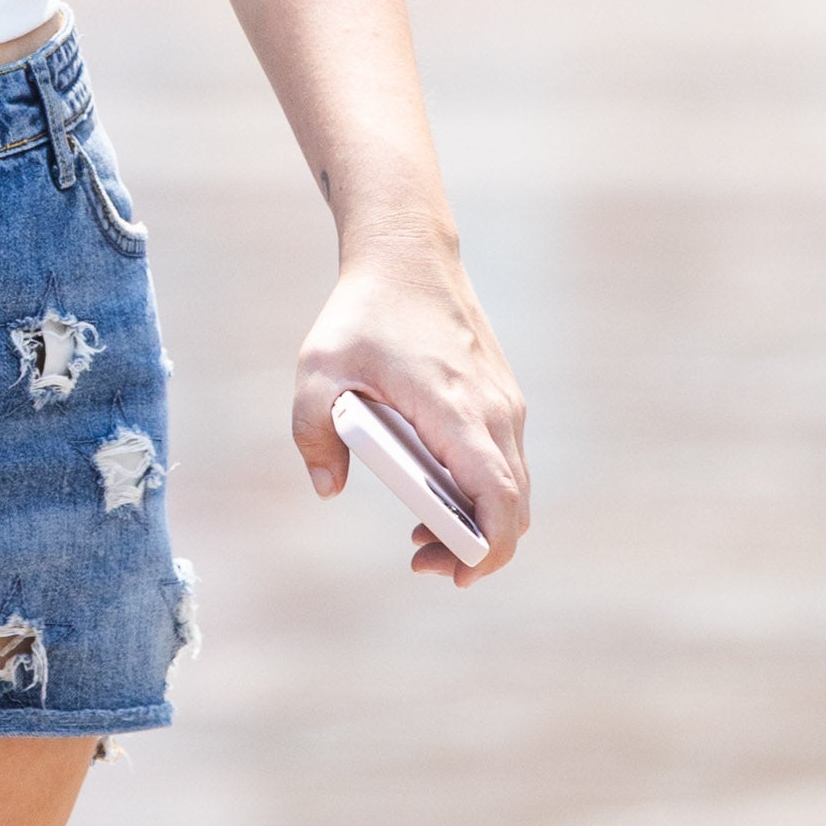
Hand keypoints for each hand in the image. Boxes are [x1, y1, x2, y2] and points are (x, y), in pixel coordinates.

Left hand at [296, 232, 530, 585]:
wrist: (409, 254)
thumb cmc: (363, 312)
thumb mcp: (318, 368)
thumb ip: (311, 430)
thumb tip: (327, 488)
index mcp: (455, 408)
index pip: (497, 497)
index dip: (487, 547)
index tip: (453, 571)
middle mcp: (494, 410)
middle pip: (513, 506)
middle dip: (476, 548)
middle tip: (421, 560)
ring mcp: (504, 403)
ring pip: (513, 486)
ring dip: (479, 521)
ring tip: (422, 533)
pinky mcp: (501, 397)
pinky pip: (505, 462)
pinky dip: (482, 492)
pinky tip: (435, 494)